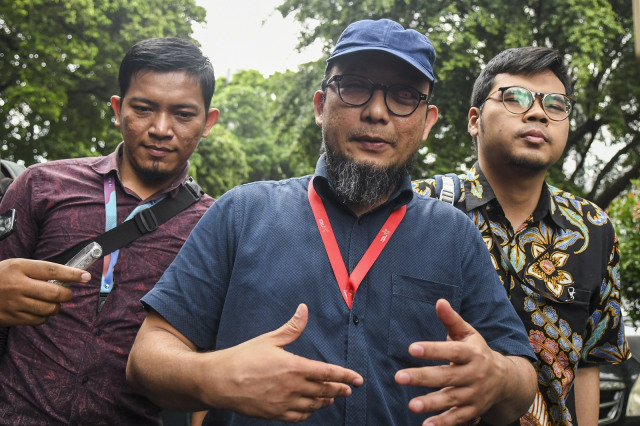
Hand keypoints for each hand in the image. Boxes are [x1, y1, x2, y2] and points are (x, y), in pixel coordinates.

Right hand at [0, 258, 89, 325]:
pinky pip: (38, 320)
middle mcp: (17, 285)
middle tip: (67, 293)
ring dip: (56, 307)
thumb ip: (37, 270)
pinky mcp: (10, 318)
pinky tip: (40, 310)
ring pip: (49, 309)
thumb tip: (66, 276)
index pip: (53, 270)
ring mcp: (13, 303)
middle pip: (55, 293)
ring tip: (52, 302)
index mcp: (19, 267)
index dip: (72, 274)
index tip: (85, 276)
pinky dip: (44, 316)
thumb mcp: (16, 265)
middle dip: (67, 294)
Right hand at [203, 304, 362, 421]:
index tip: (358, 380)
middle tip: (348, 390)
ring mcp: (284, 403)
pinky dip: (308, 413)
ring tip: (331, 398)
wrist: (219, 381)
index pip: (327, 373)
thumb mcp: (269, 339)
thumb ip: (291, 327)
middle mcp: (292, 387)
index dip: (345, 376)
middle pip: (324, 391)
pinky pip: (298, 416)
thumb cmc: (243, 357)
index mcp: (294, 367)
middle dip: (339, 390)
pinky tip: (310, 408)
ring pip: (313, 406)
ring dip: (325, 402)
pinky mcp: (274, 414)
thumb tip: (304, 309)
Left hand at [394, 299, 509, 425]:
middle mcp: (474, 374)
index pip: (450, 351)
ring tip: (411, 405)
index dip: (432, 350)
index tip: (411, 348)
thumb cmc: (477, 352)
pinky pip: (458, 418)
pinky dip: (443, 423)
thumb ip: (451, 320)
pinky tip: (426, 425)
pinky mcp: (473, 410)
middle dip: (422, 377)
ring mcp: (474, 394)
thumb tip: (439, 301)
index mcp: (471, 353)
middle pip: (446, 376)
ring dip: (431, 403)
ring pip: (451, 399)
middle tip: (399, 377)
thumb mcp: (467, 334)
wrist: (506, 380)